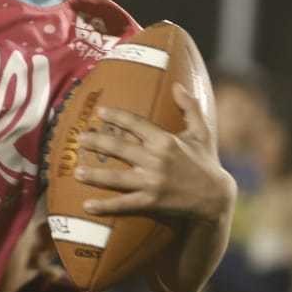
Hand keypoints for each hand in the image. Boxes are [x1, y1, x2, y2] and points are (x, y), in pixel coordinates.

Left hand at [75, 83, 233, 222]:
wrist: (215, 198)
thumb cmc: (207, 163)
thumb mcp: (203, 132)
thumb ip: (190, 107)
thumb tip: (178, 85)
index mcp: (166, 140)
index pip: (135, 123)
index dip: (116, 117)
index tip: (99, 113)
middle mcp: (156, 159)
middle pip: (119, 147)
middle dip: (97, 141)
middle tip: (80, 139)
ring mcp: (152, 182)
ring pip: (116, 177)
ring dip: (94, 174)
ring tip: (76, 171)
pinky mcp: (151, 202)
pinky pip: (124, 204)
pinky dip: (105, 206)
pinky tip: (86, 206)